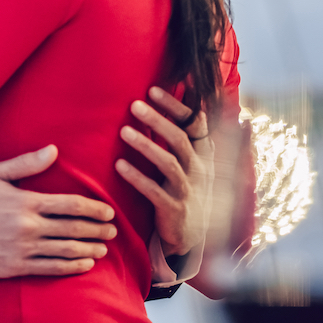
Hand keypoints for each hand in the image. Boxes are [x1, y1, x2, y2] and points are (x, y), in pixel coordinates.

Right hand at [0, 145, 116, 278]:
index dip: (93, 208)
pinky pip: (51, 268)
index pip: (69, 204)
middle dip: (97, 229)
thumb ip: (25, 163)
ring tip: (103, 248)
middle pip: (73, 228)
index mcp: (25, 201)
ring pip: (66, 250)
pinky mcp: (17, 266)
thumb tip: (53, 150)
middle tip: (112, 230)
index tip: (108, 211)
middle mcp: (28, 226)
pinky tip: (84, 264)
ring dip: (89, 249)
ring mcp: (24, 248)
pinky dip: (72, 267)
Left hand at [115, 86, 213, 256]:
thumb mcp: (190, 159)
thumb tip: (180, 91)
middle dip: (158, 120)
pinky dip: (137, 178)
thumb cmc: (184, 187)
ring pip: (169, 163)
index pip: (195, 124)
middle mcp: (199, 169)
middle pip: (180, 139)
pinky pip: (155, 192)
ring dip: (145, 146)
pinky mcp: (174, 209)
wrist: (190, 233)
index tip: (153, 88)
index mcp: (202, 153)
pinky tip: (119, 165)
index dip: (176, 106)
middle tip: (134, 104)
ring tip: (123, 132)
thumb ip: (182, 131)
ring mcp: (188, 190)